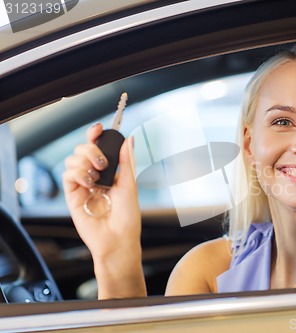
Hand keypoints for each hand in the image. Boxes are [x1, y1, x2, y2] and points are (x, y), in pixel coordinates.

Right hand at [63, 123, 140, 262]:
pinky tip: (89, 182)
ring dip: (84, 162)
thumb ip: (126, 161)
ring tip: (97, 176)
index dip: (96, 135)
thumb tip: (129, 139)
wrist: (118, 239)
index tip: (99, 129)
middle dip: (91, 148)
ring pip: (72, 160)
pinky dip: (77, 174)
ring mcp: (83, 185)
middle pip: (82, 149)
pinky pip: (67, 175)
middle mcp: (95, 177)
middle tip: (102, 162)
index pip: (99, 148)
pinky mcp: (73, 196)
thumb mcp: (130, 184)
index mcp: (110, 172)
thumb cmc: (127, 216)